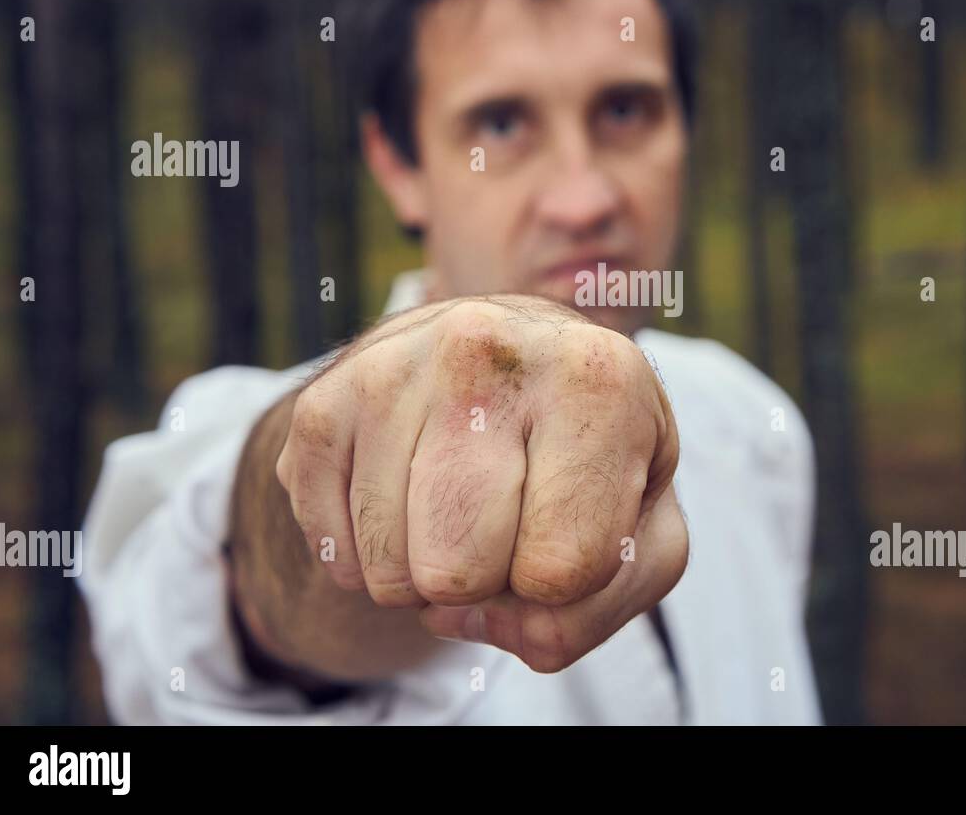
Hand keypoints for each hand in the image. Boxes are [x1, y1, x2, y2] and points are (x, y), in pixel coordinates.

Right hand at [275, 295, 687, 672]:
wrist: (506, 365)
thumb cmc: (588, 459)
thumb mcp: (643, 531)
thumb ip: (599, 605)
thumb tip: (462, 614)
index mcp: (596, 377)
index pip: (562, 567)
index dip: (564, 582)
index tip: (571, 522)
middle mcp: (487, 350)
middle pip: (461, 572)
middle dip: (487, 580)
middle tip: (507, 521)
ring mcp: (393, 369)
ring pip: (391, 571)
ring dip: (425, 574)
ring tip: (458, 506)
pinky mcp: (322, 402)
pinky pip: (333, 553)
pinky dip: (368, 560)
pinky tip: (406, 501)